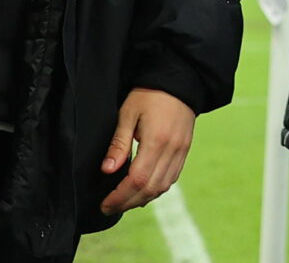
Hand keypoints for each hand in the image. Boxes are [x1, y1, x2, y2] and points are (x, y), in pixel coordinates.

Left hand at [100, 87, 196, 215]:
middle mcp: (172, 150)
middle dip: (127, 203)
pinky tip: (142, 192)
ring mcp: (181, 152)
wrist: (179, 81)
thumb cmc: (149, 94)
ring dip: (142, 199)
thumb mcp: (128, 113)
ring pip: (162, 188)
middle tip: (108, 207)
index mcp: (157, 140)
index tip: (104, 203)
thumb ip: (118, 144)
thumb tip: (107, 171)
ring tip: (123, 202)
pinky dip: (155, 190)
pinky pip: (171, 179)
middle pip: (150, 189)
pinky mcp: (184, 151)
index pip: (137, 179)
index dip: (120, 196)